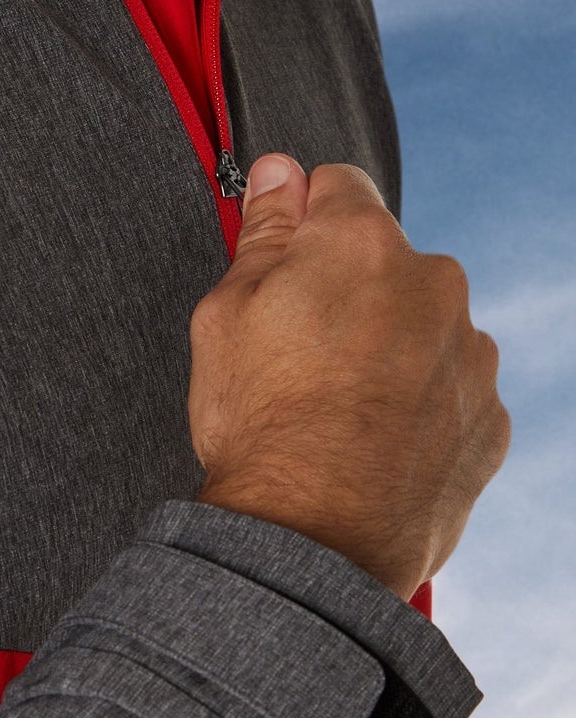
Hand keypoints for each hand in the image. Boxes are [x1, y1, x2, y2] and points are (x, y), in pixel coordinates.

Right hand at [188, 153, 510, 601]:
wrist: (312, 542)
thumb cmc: (261, 429)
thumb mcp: (226, 315)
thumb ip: (263, 234)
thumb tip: (280, 175)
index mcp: (361, 244)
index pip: (338, 185)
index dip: (301, 221)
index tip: (281, 260)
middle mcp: (433, 285)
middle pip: (386, 262)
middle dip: (348, 292)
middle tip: (296, 355)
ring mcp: (471, 354)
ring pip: (423, 327)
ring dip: (388, 350)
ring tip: (334, 411)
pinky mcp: (490, 418)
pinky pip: (450, 390)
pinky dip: (417, 407)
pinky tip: (370, 443)